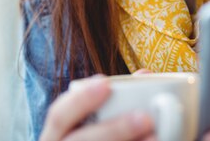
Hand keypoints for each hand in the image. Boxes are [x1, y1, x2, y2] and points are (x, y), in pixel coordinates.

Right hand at [39, 74, 154, 140]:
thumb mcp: (94, 123)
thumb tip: (144, 75)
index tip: (105, 83)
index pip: (58, 116)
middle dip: (114, 130)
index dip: (80, 100)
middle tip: (145, 118)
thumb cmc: (94, 138)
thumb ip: (113, 102)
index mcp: (55, 136)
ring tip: (155, 136)